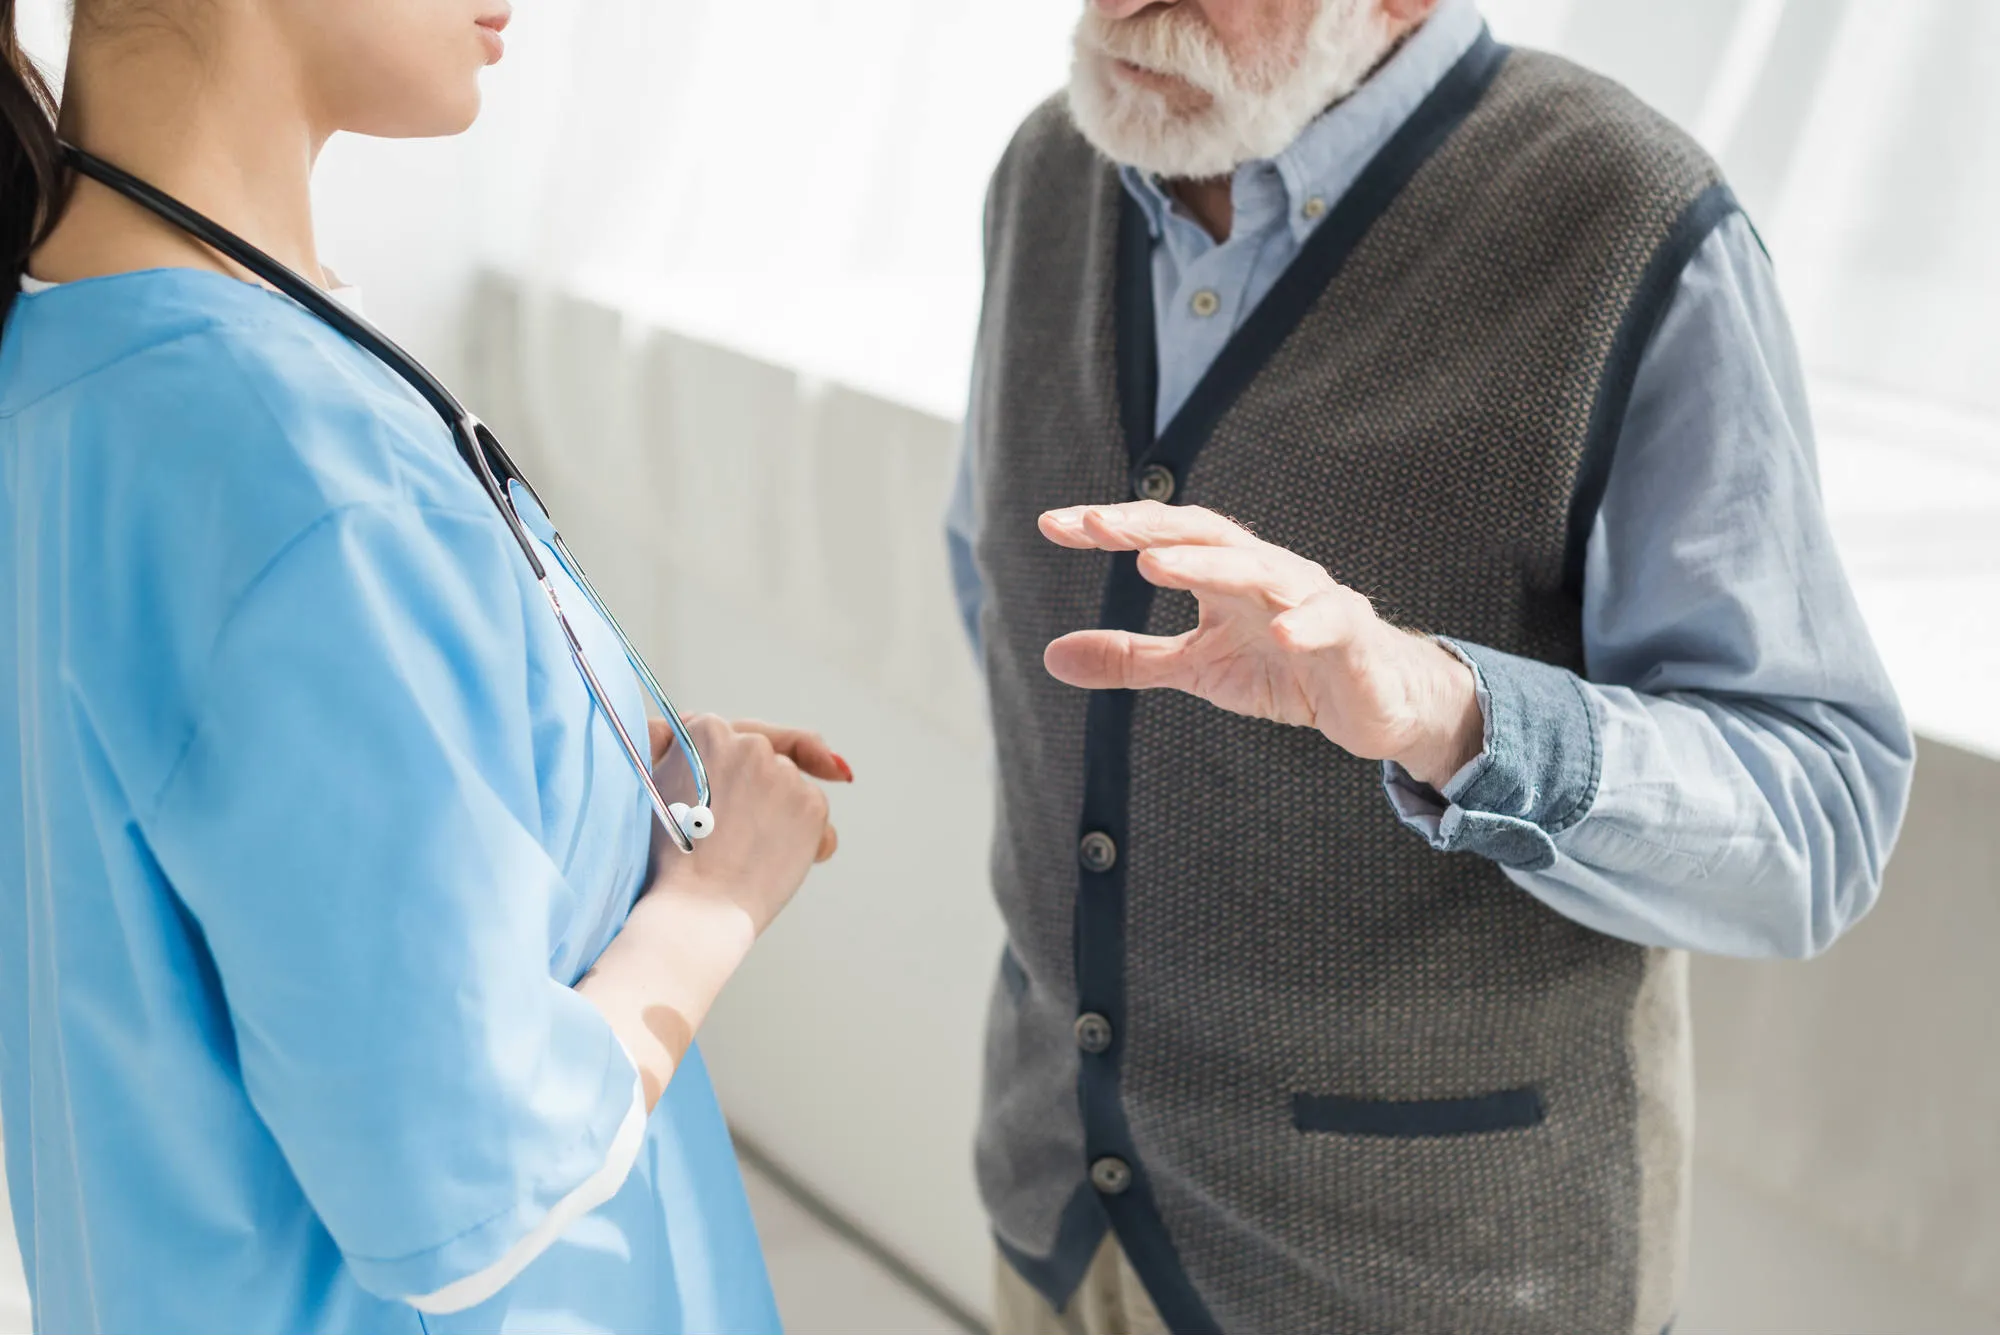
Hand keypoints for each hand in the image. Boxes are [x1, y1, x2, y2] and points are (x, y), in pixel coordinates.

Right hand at [579, 714, 849, 1111]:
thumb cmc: (668, 862)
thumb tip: (725, 742)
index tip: (745, 776)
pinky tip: (786, 862)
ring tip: (754, 856)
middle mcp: (748, 743)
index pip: (729, 735)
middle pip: (763, 757)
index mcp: (704, 732)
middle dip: (759, 789)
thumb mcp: (661, 791)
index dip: (736, 761)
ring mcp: (783, 773)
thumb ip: (689, 758)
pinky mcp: (811, 805)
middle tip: (746, 829)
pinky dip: (809, 837)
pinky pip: (816, 813)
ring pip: (791, 786)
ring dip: (782, 815)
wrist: (694, 909)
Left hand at [1039, 501, 1484, 788]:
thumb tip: (1050, 657)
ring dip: (1208, 565)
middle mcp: (1265, 572)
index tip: (1052, 524)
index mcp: (1225, 574)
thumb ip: (1130, 659)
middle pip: (1205, 535)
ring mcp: (1311, 599)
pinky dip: (1308, 625)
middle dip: (1149, 526)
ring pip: (1261, 569)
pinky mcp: (1352, 636)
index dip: (1111, 528)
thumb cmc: (1285, 671)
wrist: (1373, 702)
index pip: (1162, 536)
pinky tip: (1283, 636)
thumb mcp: (1196, 668)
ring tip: (1154, 565)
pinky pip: (1331, 623)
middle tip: (1095, 523)